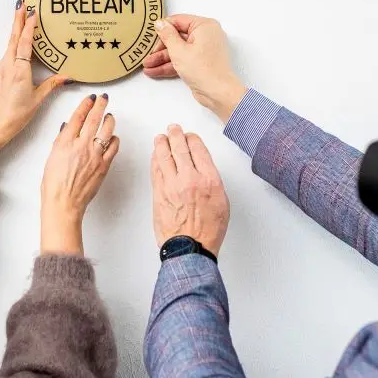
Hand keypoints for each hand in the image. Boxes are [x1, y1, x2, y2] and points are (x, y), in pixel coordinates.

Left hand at [0, 1, 71, 155]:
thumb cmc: (17, 114)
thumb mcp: (38, 98)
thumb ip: (52, 84)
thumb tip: (68, 76)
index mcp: (19, 70)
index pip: (24, 42)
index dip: (28, 26)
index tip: (32, 12)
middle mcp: (8, 66)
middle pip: (13, 38)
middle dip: (18, 20)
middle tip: (21, 4)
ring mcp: (1, 69)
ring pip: (9, 46)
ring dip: (15, 32)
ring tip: (20, 20)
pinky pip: (7, 55)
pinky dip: (13, 45)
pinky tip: (17, 45)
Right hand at [40, 94, 119, 253]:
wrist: (64, 203)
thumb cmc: (54, 185)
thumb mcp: (52, 157)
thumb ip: (61, 141)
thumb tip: (67, 129)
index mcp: (65, 142)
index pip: (78, 116)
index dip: (85, 105)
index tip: (89, 99)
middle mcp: (81, 145)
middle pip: (94, 118)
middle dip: (100, 105)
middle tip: (104, 98)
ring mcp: (95, 155)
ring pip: (107, 130)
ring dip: (109, 120)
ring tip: (109, 116)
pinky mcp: (104, 165)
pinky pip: (113, 147)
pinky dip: (114, 139)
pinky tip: (112, 137)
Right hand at [142, 14, 247, 121]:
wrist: (217, 92)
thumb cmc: (204, 70)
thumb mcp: (179, 50)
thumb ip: (167, 35)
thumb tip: (161, 24)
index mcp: (204, 26)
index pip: (179, 21)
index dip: (163, 28)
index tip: (151, 35)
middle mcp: (206, 35)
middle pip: (178, 37)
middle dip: (161, 48)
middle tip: (148, 54)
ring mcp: (204, 50)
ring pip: (179, 50)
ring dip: (162, 59)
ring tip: (147, 65)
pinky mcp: (201, 62)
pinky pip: (183, 60)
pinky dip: (171, 65)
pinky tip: (155, 70)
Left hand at [151, 124, 229, 254]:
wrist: (190, 248)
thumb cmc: (208, 231)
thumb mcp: (222, 203)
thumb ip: (212, 182)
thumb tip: (203, 171)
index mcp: (209, 180)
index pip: (199, 149)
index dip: (192, 139)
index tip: (190, 136)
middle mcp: (190, 179)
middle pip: (180, 148)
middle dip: (176, 135)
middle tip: (173, 129)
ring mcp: (172, 185)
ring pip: (164, 156)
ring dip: (161, 143)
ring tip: (161, 137)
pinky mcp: (158, 193)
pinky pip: (156, 170)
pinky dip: (155, 159)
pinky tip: (155, 155)